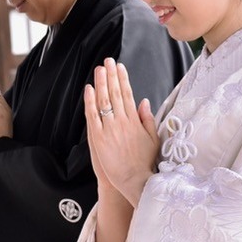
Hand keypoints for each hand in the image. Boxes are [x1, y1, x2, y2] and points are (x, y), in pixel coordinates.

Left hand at [83, 58, 158, 205]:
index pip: (127, 94)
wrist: (135, 180)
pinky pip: (93, 116)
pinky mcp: (99, 138)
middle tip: (107, 61)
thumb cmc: (144, 162)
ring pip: (104, 101)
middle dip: (111, 75)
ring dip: (101, 83)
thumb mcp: (153, 139)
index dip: (123, 79)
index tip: (119, 67)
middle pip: (115, 93)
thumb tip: (145, 102)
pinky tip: (89, 89)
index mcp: (135, 121)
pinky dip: (90, 102)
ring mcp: (110, 129)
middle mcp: (122, 122)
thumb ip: (148, 119)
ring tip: (99, 69)